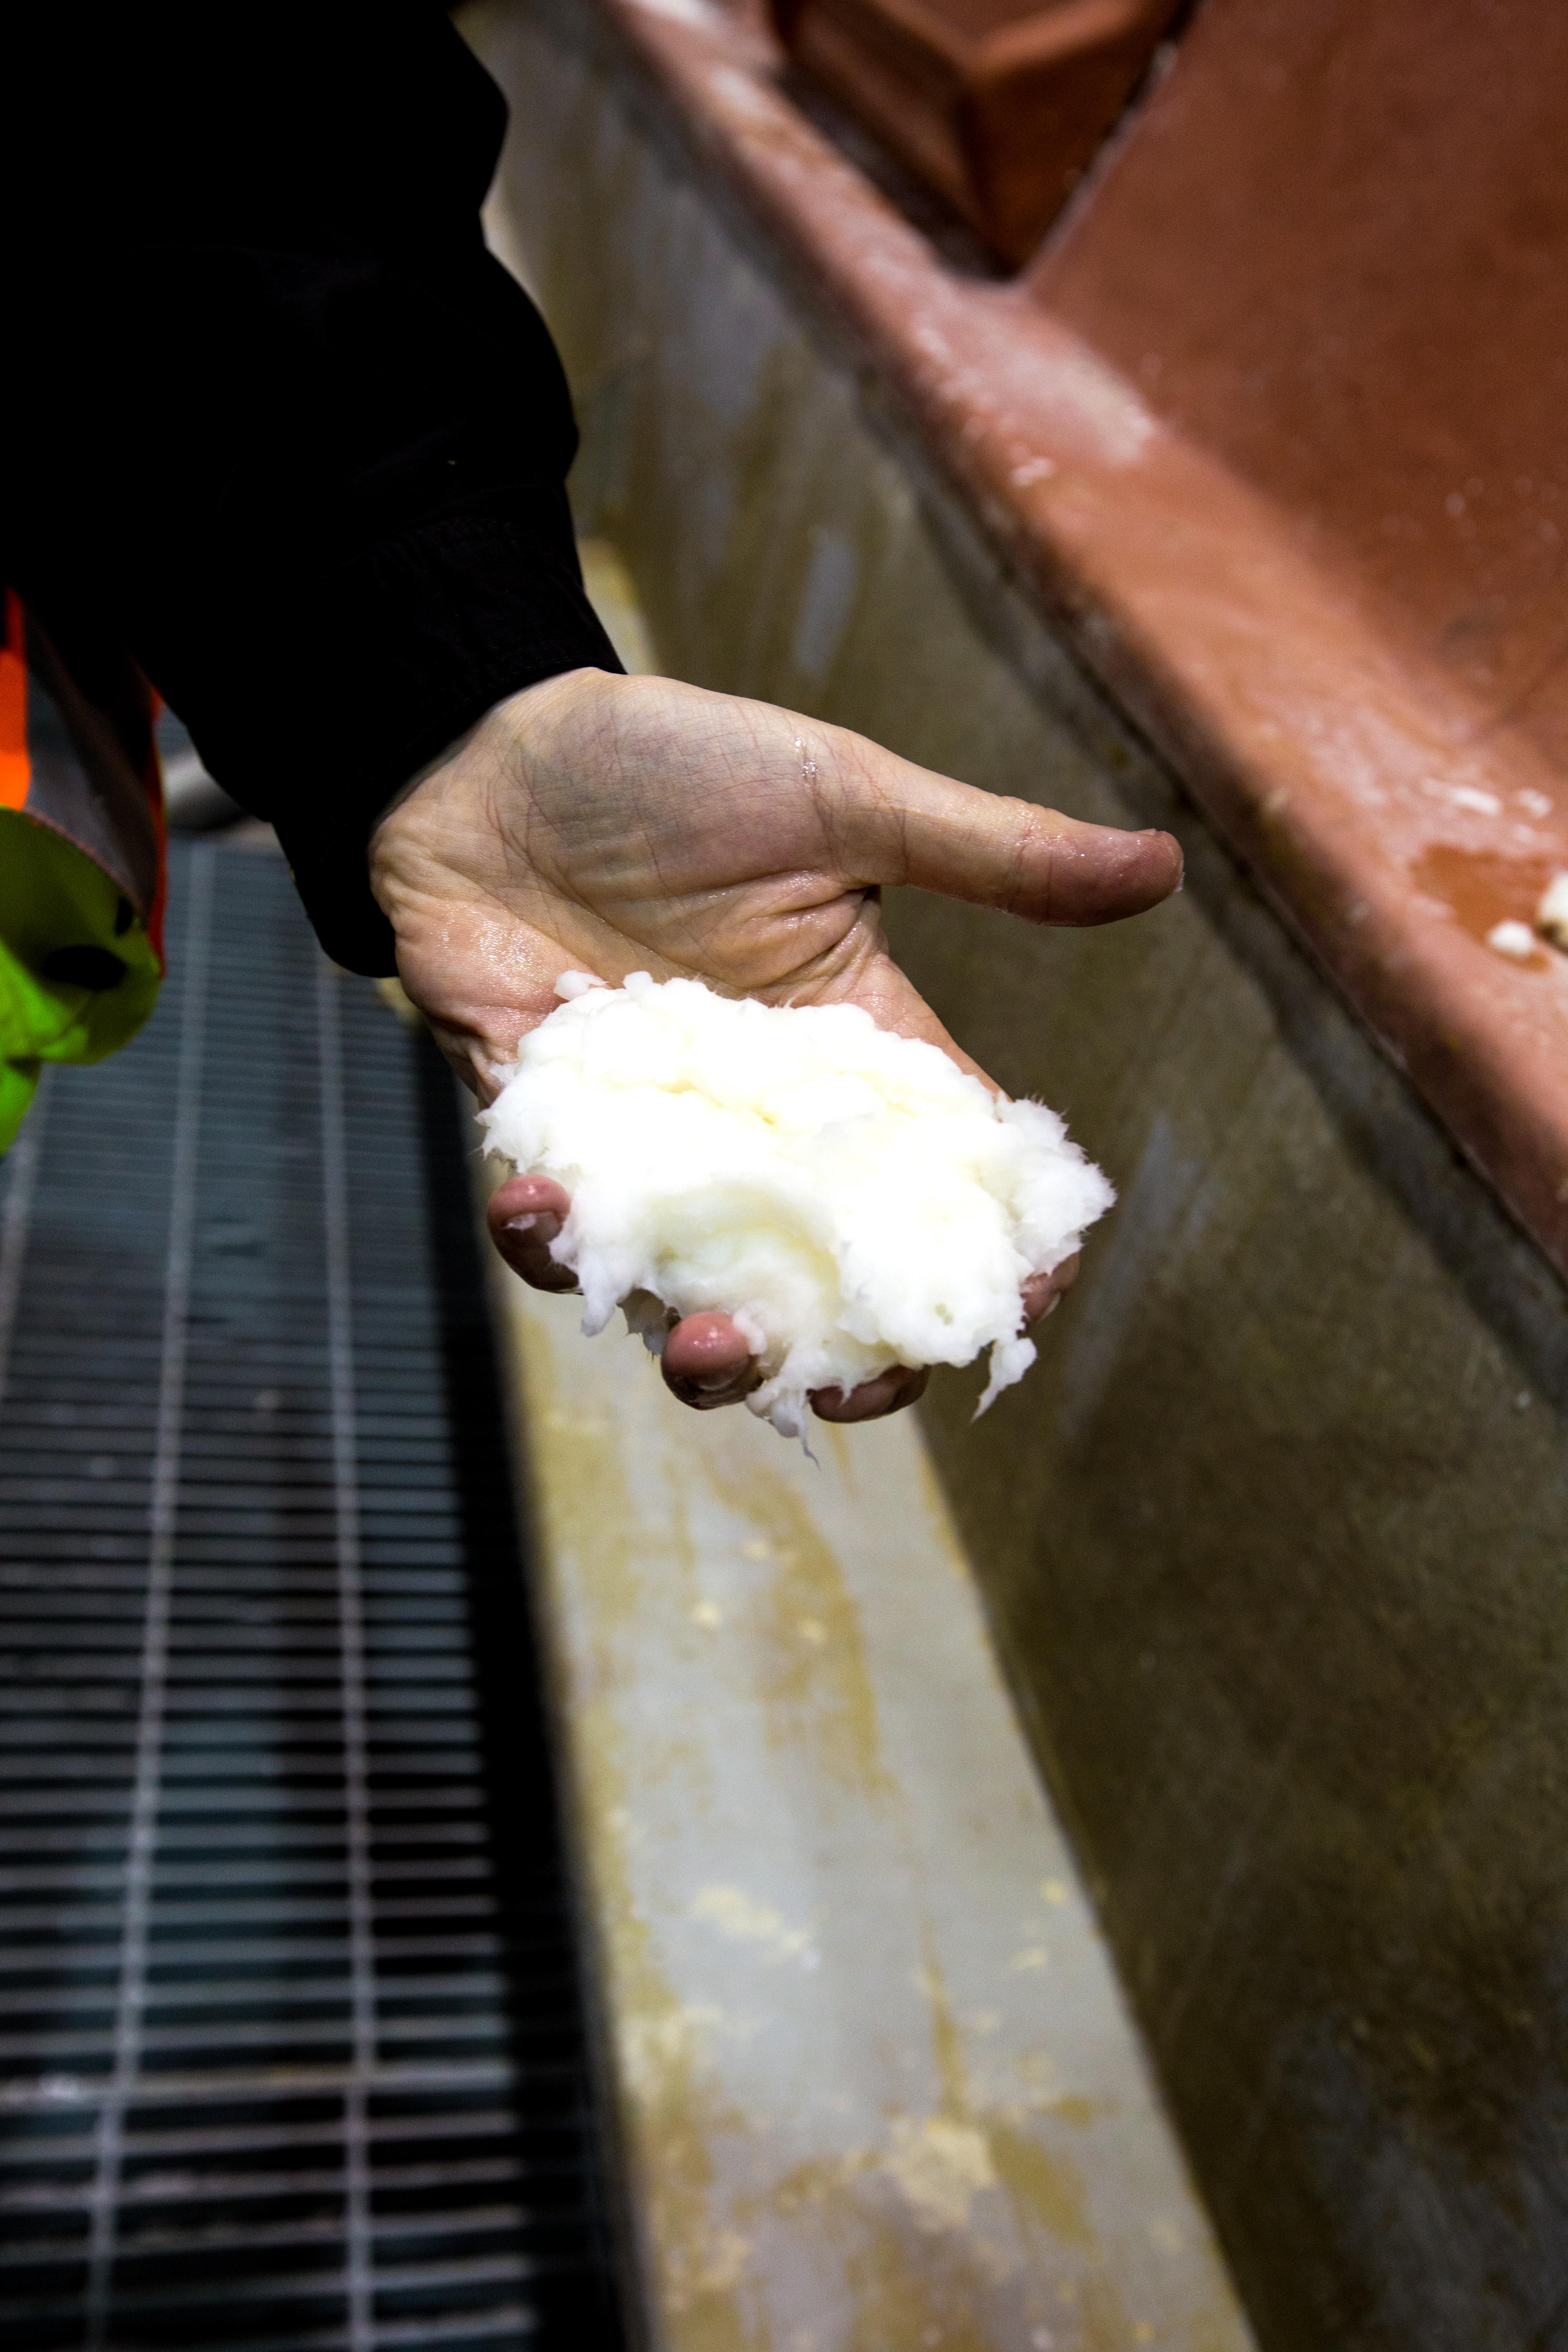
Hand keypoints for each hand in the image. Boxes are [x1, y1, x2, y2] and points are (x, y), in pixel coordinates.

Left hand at [370, 666, 1178, 1421]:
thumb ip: (991, 855)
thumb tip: (1163, 865)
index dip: (991, 1257)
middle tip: (837, 1392)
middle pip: (820, 1278)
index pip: (945, 1183)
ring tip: (699, 1347)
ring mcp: (646, 1137)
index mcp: (853, 1053)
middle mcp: (755, 1121)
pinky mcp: (539, 1128)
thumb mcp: (846, 798)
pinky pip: (549, 1223)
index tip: (1020, 1303)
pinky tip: (538, 1208)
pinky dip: (544, 1237)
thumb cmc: (673, 761)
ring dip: (694, 1344)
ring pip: (683, 1285)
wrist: (490, 742)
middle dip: (836, 1357)